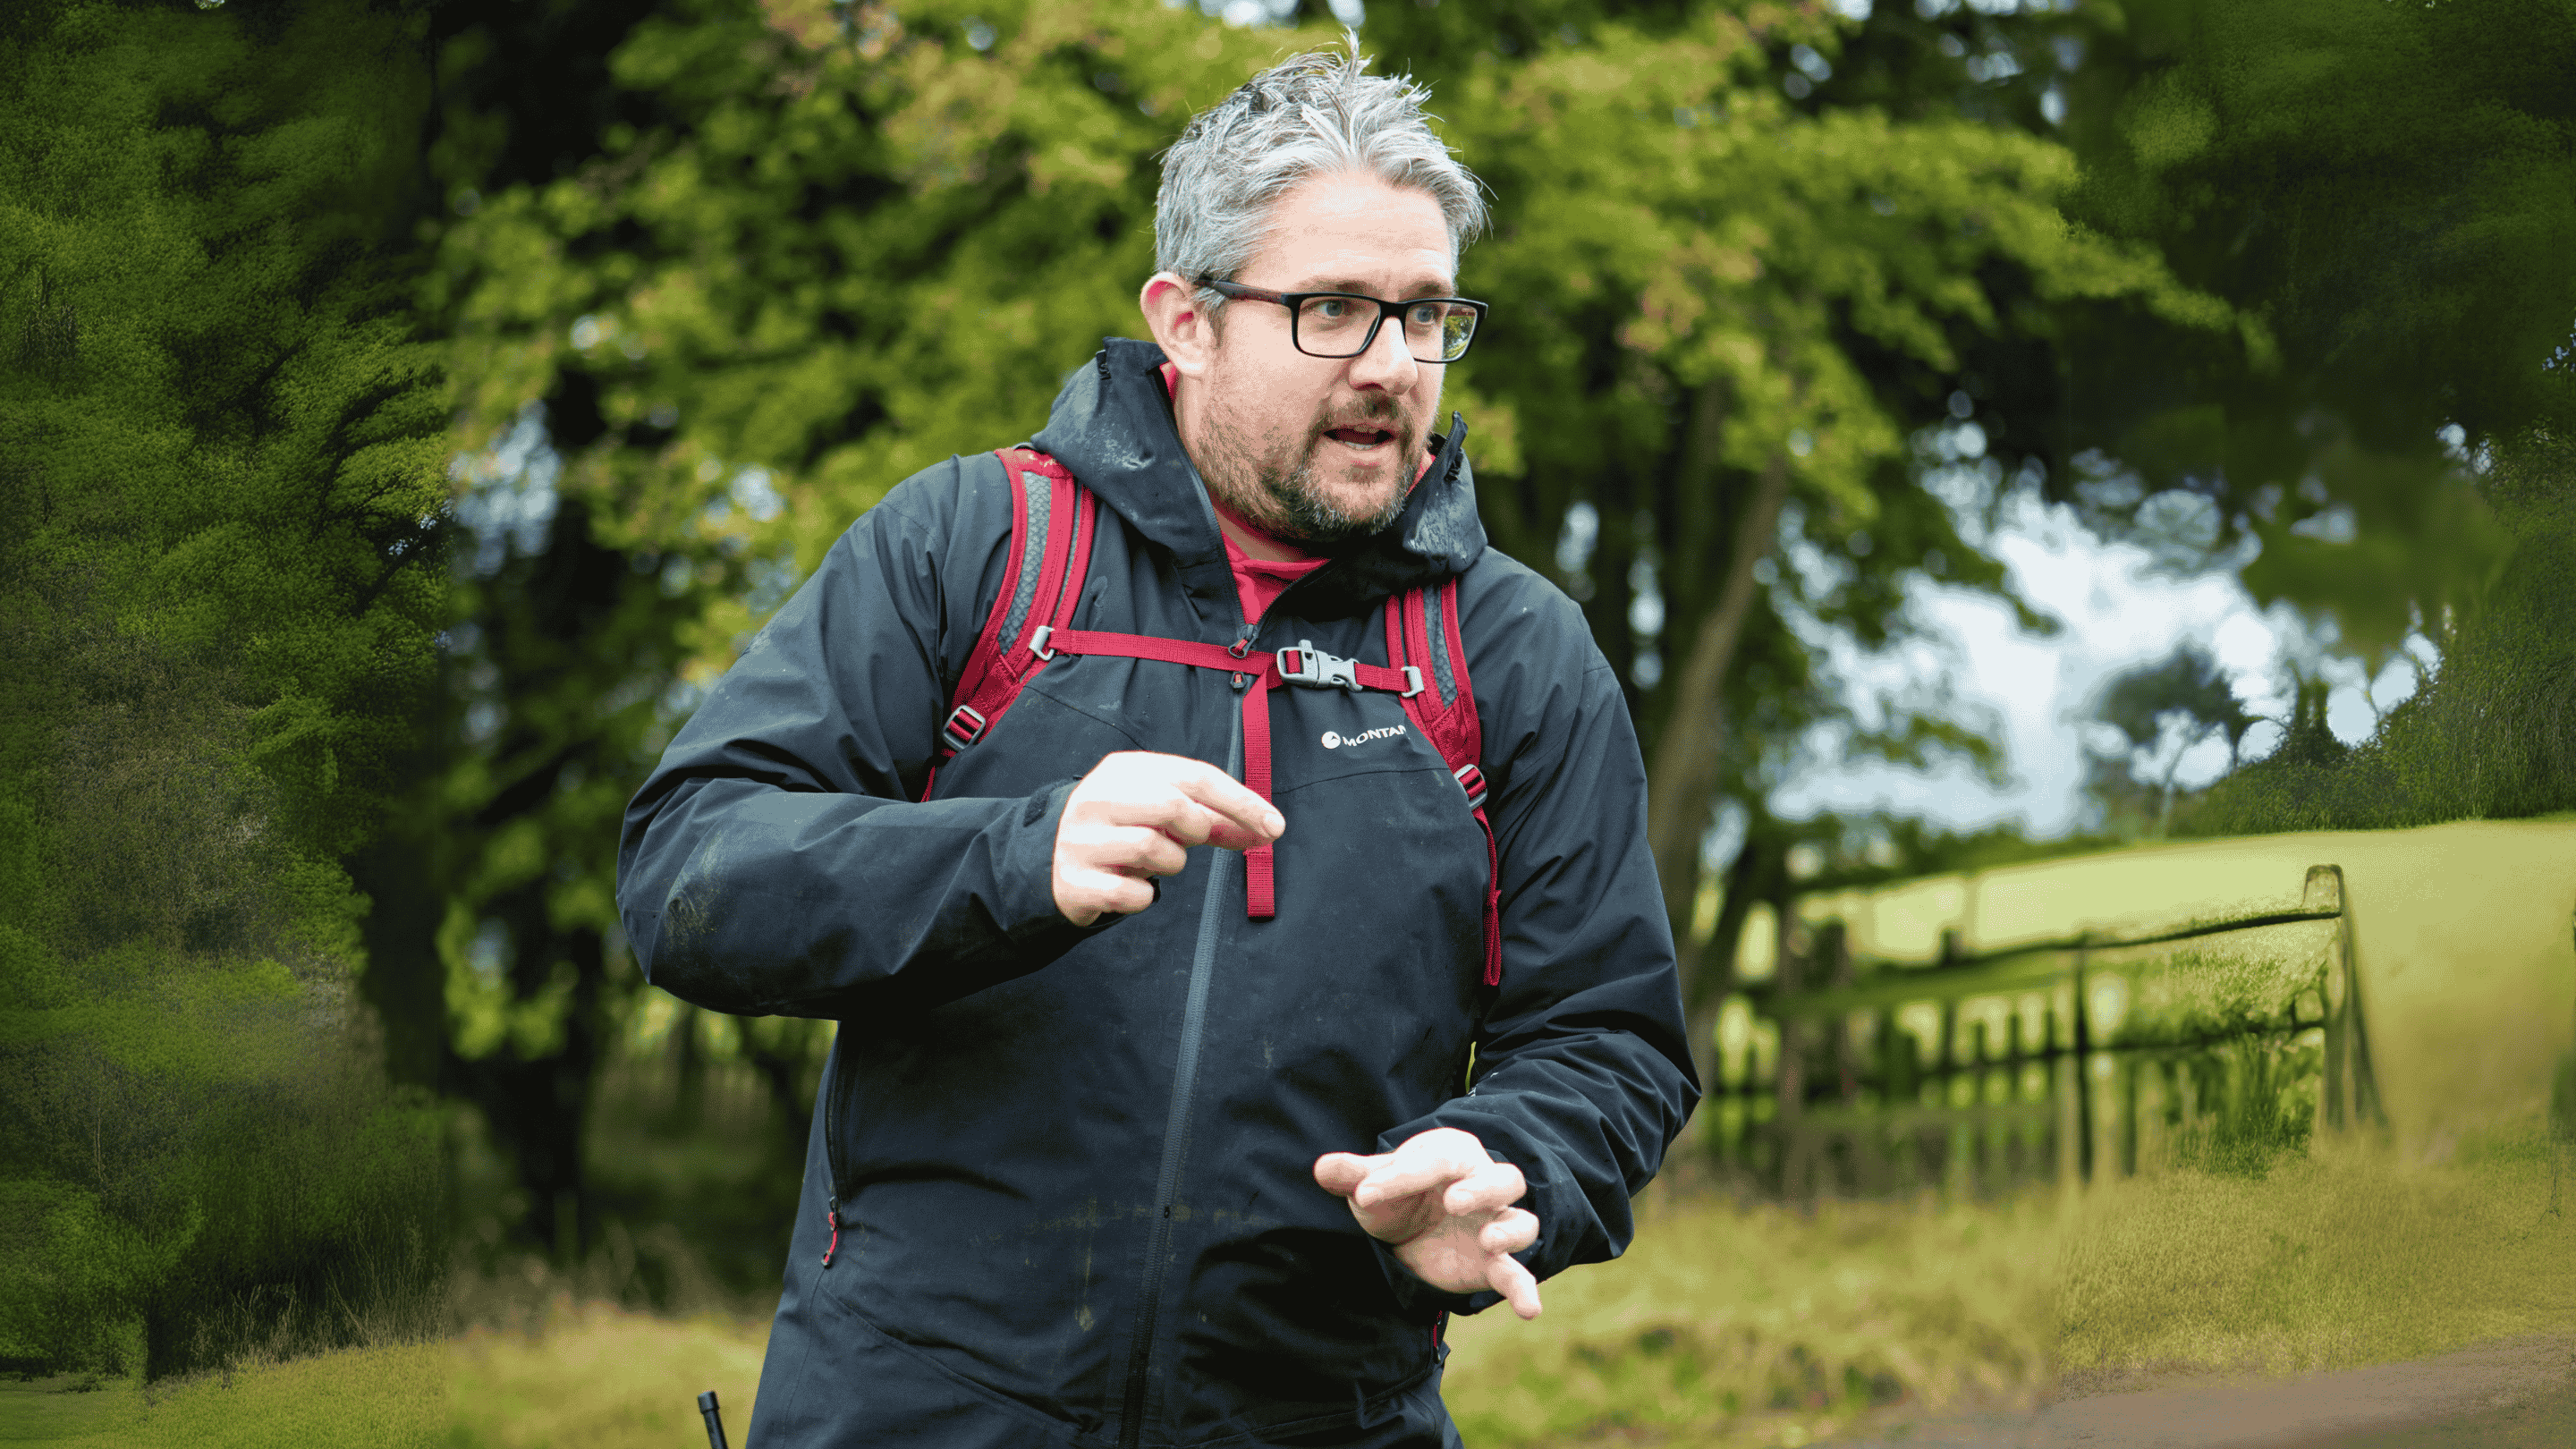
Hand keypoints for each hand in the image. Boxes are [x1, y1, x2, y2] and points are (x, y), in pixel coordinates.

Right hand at [1053, 751, 1283, 925]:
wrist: (1049, 859)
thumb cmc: (1121, 830)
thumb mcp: (1161, 813)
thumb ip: (1211, 819)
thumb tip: (1265, 831)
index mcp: (1124, 770)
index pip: (1196, 776)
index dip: (1241, 802)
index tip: (1274, 827)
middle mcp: (1098, 797)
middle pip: (1174, 806)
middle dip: (1195, 830)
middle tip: (1186, 841)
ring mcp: (1081, 839)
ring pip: (1154, 850)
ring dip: (1169, 865)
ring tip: (1148, 863)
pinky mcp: (1074, 881)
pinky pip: (1134, 895)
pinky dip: (1143, 897)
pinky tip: (1128, 886)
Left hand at [1313, 1127, 1542, 1319]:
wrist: (1411, 1227)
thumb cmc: (1394, 1194)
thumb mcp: (1369, 1184)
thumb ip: (1352, 1176)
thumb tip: (1321, 1167)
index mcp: (1450, 1155)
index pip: (1433, 1161)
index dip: (1399, 1176)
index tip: (1364, 1195)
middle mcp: (1481, 1185)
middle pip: (1503, 1178)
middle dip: (1482, 1189)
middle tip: (1453, 1202)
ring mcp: (1493, 1225)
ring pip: (1521, 1221)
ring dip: (1510, 1231)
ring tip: (1489, 1242)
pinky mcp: (1493, 1263)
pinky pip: (1516, 1274)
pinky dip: (1524, 1290)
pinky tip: (1529, 1310)